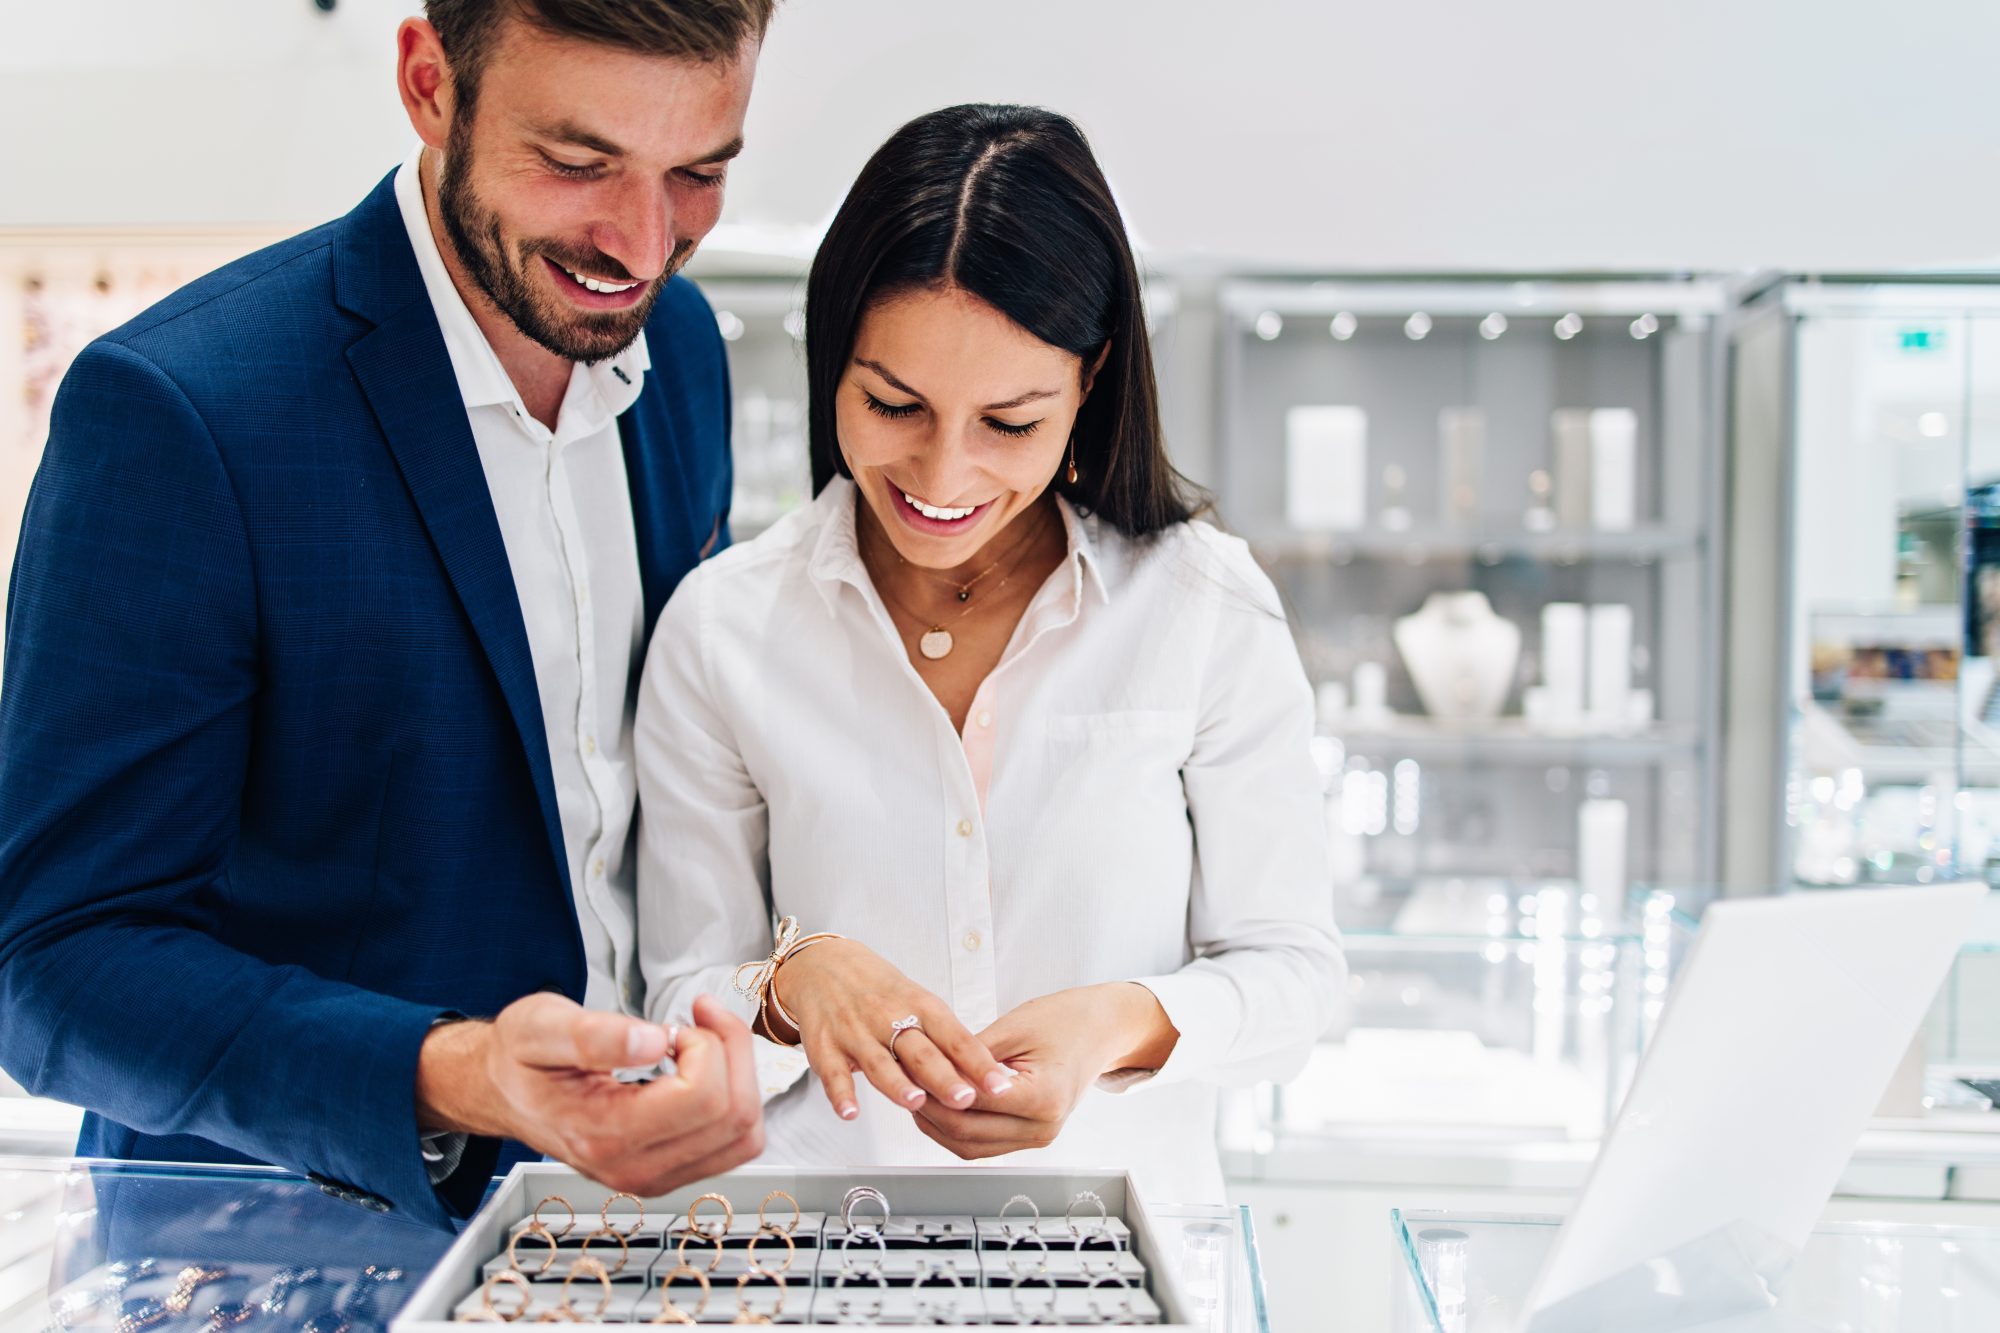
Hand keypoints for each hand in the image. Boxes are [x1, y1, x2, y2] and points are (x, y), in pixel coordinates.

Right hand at [415, 992, 763, 1194]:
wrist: (506, 1092)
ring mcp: (656, 1177)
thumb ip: (594, 1035)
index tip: (673, 1024)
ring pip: (745, 1134)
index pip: (701, 1098)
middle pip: (735, 1116)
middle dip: (729, 1052)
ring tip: (700, 1040)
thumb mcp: (540, 1028)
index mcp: (603, 1136)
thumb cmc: (521, 1059)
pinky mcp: (671, 1171)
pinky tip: (702, 1066)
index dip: (705, 1046)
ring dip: (739, 1074)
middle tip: (692, 1020)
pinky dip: (735, 1096)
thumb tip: (651, 1041)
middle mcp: (635, 1170)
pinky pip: (736, 1143)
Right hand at [772, 938, 1014, 1120]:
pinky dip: (840, 1093)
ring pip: (879, 1062)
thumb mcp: (919, 1002)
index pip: (954, 1037)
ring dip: (897, 1084)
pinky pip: (832, 1073)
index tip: (999, 1085)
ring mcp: (855, 1033)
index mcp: (920, 1006)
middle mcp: (888, 1018)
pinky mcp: (825, 1047)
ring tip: (916, 1103)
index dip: (978, 1062)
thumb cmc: (882, 991)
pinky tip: (850, 1113)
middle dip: (943, 1077)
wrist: (824, 965)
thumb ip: (945, 1040)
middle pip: (920, 1052)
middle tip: (967, 1099)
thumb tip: (983, 1076)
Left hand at [912, 983, 1175, 1159]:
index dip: (934, 1089)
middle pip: (966, 1133)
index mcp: (1043, 1097)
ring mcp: (1037, 1138)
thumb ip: (971, 1055)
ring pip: (969, 1147)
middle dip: (927, 1110)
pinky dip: (953, 1129)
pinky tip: (935, 1105)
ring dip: (936, 1126)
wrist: (1100, 1032)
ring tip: (912, 1095)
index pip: (972, 1103)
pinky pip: (981, 1144)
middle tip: (901, 1084)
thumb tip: (927, 1070)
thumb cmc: (1065, 1021)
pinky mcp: (1029, 1137)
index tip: (908, 1071)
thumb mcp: (1014, 1027)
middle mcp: (1042, 1127)